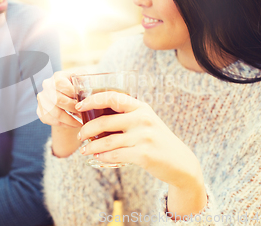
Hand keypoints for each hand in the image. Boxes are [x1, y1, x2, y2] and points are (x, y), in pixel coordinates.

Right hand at [36, 71, 82, 156]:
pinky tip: (73, 124)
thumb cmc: (76, 89)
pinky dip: (65, 124)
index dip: (73, 93)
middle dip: (73, 108)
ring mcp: (42, 100)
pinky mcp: (40, 112)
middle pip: (58, 100)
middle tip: (83, 113)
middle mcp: (46, 87)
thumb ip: (85, 80)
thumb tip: (89, 85)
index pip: (61, 84)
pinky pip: (53, 121)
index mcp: (57, 77)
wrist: (66, 98)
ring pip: (55, 113)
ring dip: (70, 120)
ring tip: (81, 122)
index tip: (83, 100)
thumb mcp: (81, 81)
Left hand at [77, 91, 204, 191]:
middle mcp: (142, 119)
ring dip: (91, 146)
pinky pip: (115, 155)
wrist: (180, 163)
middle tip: (80, 135)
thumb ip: (127, 116)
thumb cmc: (157, 141)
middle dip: (86, 129)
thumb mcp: (146, 121)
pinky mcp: (143, 154)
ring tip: (85, 149)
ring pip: (106, 141)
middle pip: (104, 122)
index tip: (80, 107)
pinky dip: (102, 157)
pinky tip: (98, 157)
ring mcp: (143, 137)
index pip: (112, 97)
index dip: (92, 100)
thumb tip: (96, 114)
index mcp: (141, 107)